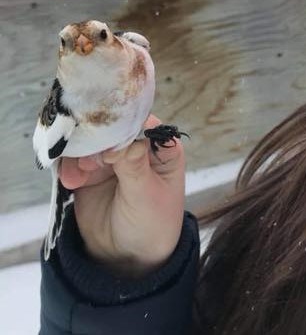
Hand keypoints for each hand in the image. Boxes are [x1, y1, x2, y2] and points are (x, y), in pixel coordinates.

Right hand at [59, 115, 185, 277]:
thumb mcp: (146, 196)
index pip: (143, 124)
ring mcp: (112, 158)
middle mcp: (137, 148)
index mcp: (163, 149)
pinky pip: (73, 158)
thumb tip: (123, 142)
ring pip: (90, 141)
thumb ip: (134, 167)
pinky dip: (68, 166)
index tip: (110, 140)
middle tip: (89, 161)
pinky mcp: (90, 172)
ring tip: (79, 177)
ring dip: (80, 154)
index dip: (124, 127)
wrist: (129, 256)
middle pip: (113, 128)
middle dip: (97, 140)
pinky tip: (71, 182)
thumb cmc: (152, 224)